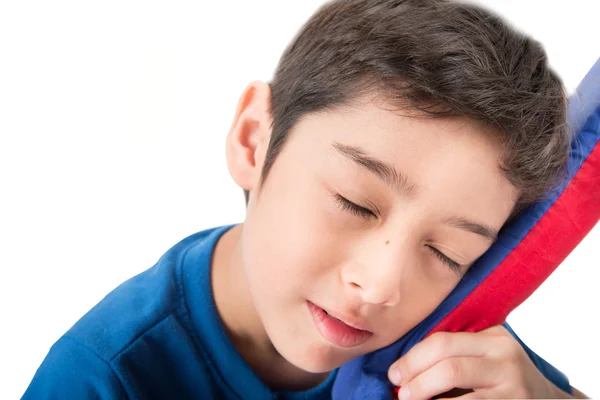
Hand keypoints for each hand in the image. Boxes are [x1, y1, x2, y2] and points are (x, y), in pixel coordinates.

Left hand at [387, 325, 570, 398]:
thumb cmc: (504, 379)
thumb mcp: (487, 356)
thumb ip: (457, 352)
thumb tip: (404, 365)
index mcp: (493, 337)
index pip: (443, 341)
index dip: (412, 358)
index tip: (394, 372)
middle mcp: (505, 357)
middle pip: (448, 363)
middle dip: (415, 377)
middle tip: (399, 391)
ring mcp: (513, 385)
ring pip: (457, 386)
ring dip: (425, 395)